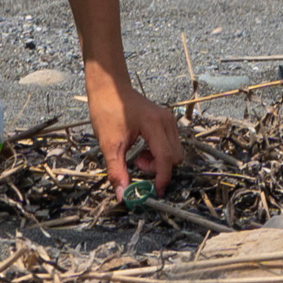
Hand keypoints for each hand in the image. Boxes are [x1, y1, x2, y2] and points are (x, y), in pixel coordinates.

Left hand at [81, 64, 187, 194]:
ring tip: (138, 156)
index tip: (155, 192)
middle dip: (158, 168)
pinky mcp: (165, 121)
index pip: (166, 158)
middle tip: (136, 164)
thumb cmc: (107, 109)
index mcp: (154, 124)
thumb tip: (122, 194)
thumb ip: (117, 171)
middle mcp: (166, 121)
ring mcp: (167, 119)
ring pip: (175, 152)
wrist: (108, 87)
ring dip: (158, 162)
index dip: (162, 178)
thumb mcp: (108, 144)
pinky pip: (171, 144)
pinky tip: (142, 149)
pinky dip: (159, 153)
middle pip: (175, 157)